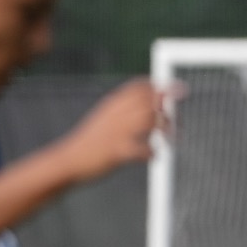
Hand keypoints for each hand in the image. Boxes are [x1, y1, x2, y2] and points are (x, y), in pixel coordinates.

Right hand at [56, 79, 178, 181]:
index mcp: (111, 106)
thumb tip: (151, 104)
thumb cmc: (90, 142)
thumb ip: (124, 110)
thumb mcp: (105, 119)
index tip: (178, 89)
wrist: (67, 160)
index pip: (138, 88)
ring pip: (147, 120)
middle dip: (168, 109)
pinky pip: (139, 149)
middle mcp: (114, 115)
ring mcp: (114, 132)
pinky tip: (155, 156)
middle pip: (147, 102)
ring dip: (165, 129)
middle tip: (179, 124)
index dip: (160, 86)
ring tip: (172, 140)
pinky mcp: (114, 152)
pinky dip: (151, 152)